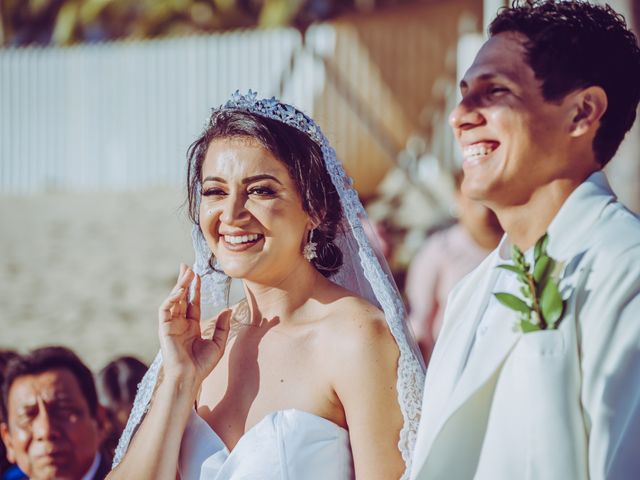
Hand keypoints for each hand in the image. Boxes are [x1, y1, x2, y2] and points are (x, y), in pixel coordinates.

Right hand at [158, 264, 230, 386]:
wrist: (190, 378)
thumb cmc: (202, 365)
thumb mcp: (218, 344)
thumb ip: (222, 326)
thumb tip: (227, 309)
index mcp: (191, 326)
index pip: (193, 303)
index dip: (195, 289)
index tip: (198, 275)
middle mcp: (180, 324)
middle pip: (181, 297)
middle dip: (183, 282)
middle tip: (187, 266)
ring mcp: (171, 325)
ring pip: (173, 300)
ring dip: (178, 286)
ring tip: (186, 273)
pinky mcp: (164, 329)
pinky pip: (165, 310)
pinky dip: (171, 299)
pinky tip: (179, 290)